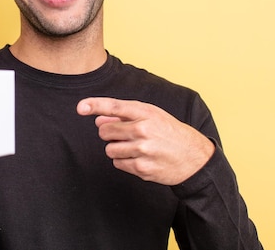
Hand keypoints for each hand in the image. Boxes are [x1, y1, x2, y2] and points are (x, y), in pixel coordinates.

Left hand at [77, 97, 213, 185]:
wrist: (194, 157)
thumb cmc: (169, 132)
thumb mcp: (151, 116)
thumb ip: (124, 116)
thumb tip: (99, 119)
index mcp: (145, 113)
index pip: (114, 106)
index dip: (94, 105)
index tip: (80, 107)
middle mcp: (143, 130)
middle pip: (105, 131)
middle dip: (109, 133)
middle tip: (124, 135)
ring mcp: (142, 150)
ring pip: (109, 149)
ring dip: (116, 148)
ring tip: (134, 147)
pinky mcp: (142, 168)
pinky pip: (118, 164)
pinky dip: (124, 161)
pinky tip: (139, 157)